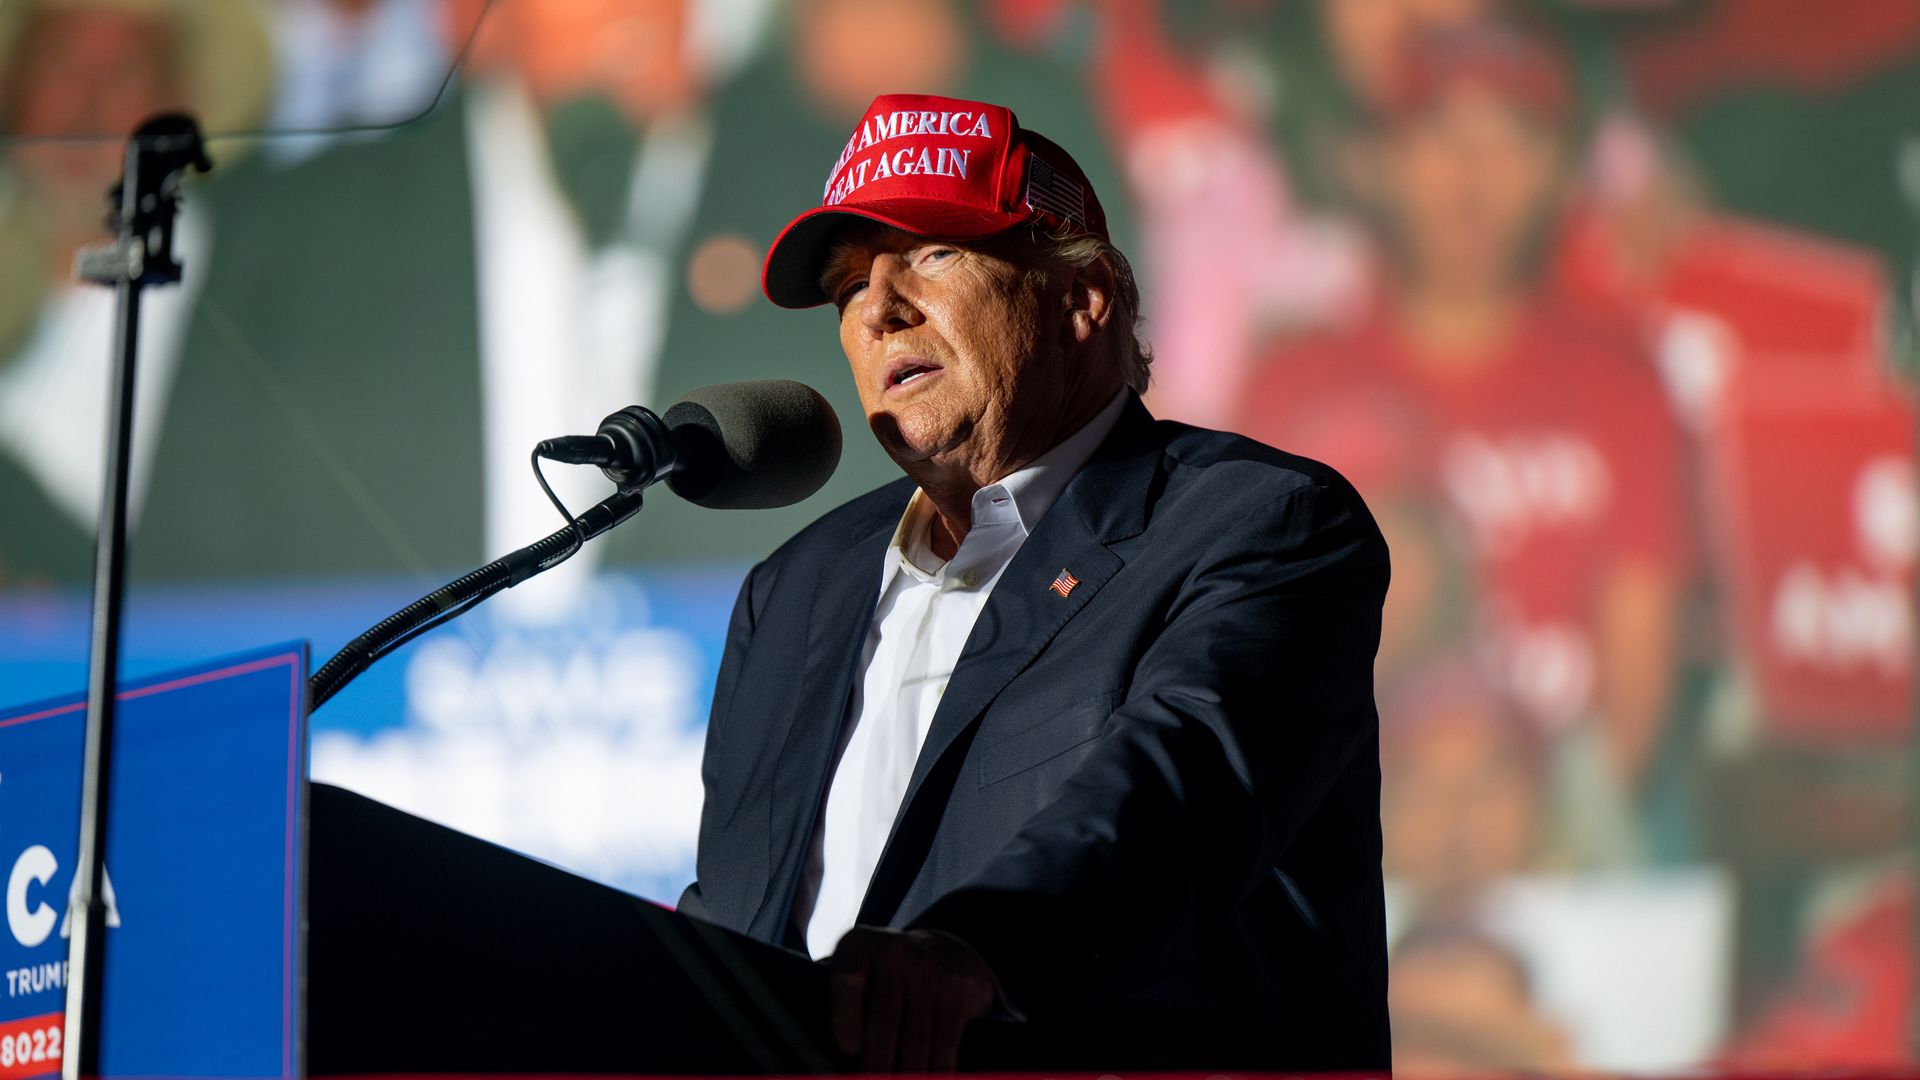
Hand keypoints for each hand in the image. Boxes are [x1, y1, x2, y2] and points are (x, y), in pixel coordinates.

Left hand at [826, 926, 997, 1071]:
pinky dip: (939, 1070)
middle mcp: (896, 951)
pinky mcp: (959, 990)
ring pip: (916, 1038)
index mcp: (860, 945)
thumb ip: (841, 995)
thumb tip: (817, 1044)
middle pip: (884, 1019)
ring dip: (908, 1075)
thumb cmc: (888, 971)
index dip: (846, 1015)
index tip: (849, 1049)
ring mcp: (931, 969)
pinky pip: (945, 1041)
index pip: (848, 977)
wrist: (948, 947)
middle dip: (877, 1064)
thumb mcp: (861, 966)